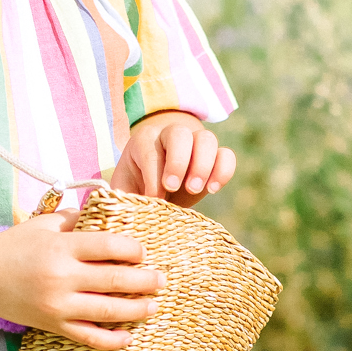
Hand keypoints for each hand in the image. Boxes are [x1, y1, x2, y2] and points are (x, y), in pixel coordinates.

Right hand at [0, 212, 162, 350]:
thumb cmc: (15, 245)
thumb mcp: (44, 223)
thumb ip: (77, 219)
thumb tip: (111, 214)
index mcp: (62, 248)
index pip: (109, 247)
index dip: (133, 250)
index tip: (142, 252)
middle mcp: (62, 278)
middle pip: (115, 281)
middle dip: (145, 281)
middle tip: (161, 280)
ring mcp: (58, 305)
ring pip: (107, 311)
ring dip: (136, 310)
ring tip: (153, 306)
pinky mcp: (53, 325)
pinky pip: (87, 337)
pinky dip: (110, 340)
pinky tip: (127, 338)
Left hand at [112, 110, 235, 206]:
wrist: (158, 182)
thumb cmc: (137, 186)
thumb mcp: (125, 189)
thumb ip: (124, 199)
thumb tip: (127, 216)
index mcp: (144, 140)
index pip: (150, 151)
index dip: (153, 175)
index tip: (154, 198)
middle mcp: (171, 135)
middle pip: (179, 133)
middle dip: (178, 162)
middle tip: (174, 188)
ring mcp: (196, 142)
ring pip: (206, 138)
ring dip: (202, 165)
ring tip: (194, 190)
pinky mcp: (215, 156)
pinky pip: (226, 154)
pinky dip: (223, 170)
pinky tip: (212, 189)